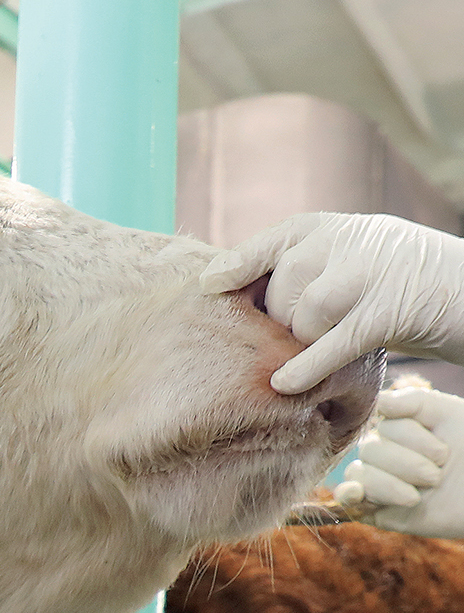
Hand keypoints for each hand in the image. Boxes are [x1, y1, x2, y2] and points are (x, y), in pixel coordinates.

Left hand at [199, 212, 463, 393]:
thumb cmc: (404, 282)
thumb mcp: (357, 255)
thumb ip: (313, 266)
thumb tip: (253, 297)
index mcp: (336, 226)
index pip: (276, 240)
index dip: (239, 263)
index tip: (208, 286)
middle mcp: (350, 242)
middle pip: (283, 285)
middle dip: (277, 322)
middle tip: (290, 344)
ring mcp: (368, 275)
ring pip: (304, 313)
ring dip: (297, 343)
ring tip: (308, 358)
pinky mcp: (385, 313)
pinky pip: (332, 343)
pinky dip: (305, 367)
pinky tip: (283, 386)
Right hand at [332, 383, 463, 536]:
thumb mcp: (448, 414)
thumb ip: (413, 400)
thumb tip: (378, 401)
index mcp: (400, 430)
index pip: (383, 423)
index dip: (411, 435)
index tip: (444, 451)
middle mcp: (386, 454)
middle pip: (371, 449)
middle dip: (409, 464)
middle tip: (437, 475)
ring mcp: (379, 482)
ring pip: (359, 473)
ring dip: (391, 484)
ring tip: (420, 495)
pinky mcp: (375, 511)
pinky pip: (348, 499)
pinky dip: (347, 494)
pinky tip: (356, 493)